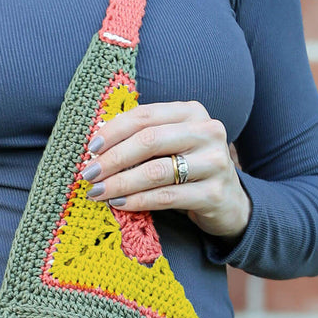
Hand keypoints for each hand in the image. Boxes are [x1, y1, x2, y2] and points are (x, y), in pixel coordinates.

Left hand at [81, 100, 251, 241]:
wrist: (228, 202)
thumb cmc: (188, 169)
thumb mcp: (171, 144)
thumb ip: (143, 137)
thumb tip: (96, 145)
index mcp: (192, 112)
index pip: (145, 115)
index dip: (114, 131)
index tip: (91, 148)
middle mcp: (207, 132)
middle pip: (149, 141)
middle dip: (112, 159)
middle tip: (89, 174)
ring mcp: (214, 162)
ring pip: (156, 171)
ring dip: (120, 183)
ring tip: (97, 192)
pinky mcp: (213, 193)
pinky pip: (166, 197)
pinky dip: (137, 201)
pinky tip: (119, 204)